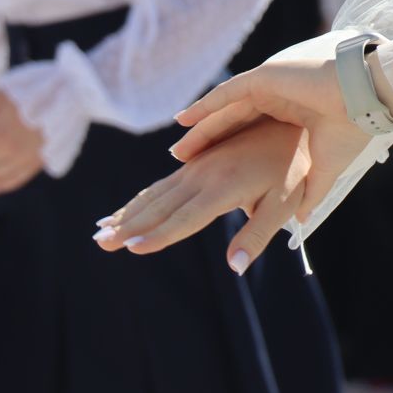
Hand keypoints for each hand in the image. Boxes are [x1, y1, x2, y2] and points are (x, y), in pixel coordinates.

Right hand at [96, 117, 310, 272]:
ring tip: (99, 231)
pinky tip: (123, 211)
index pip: (185, 218)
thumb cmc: (293, 170)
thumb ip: (258, 235)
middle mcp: (203, 175)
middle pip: (160, 206)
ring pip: (155, 195)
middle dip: (128, 226)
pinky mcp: (195, 162)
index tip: (132, 248)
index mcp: (223, 188)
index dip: (159, 235)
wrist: (290, 124)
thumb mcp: (285, 204)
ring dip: (126, 214)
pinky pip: (161, 184)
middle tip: (99, 243)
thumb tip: (236, 268)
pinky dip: (139, 199)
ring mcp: (196, 167)